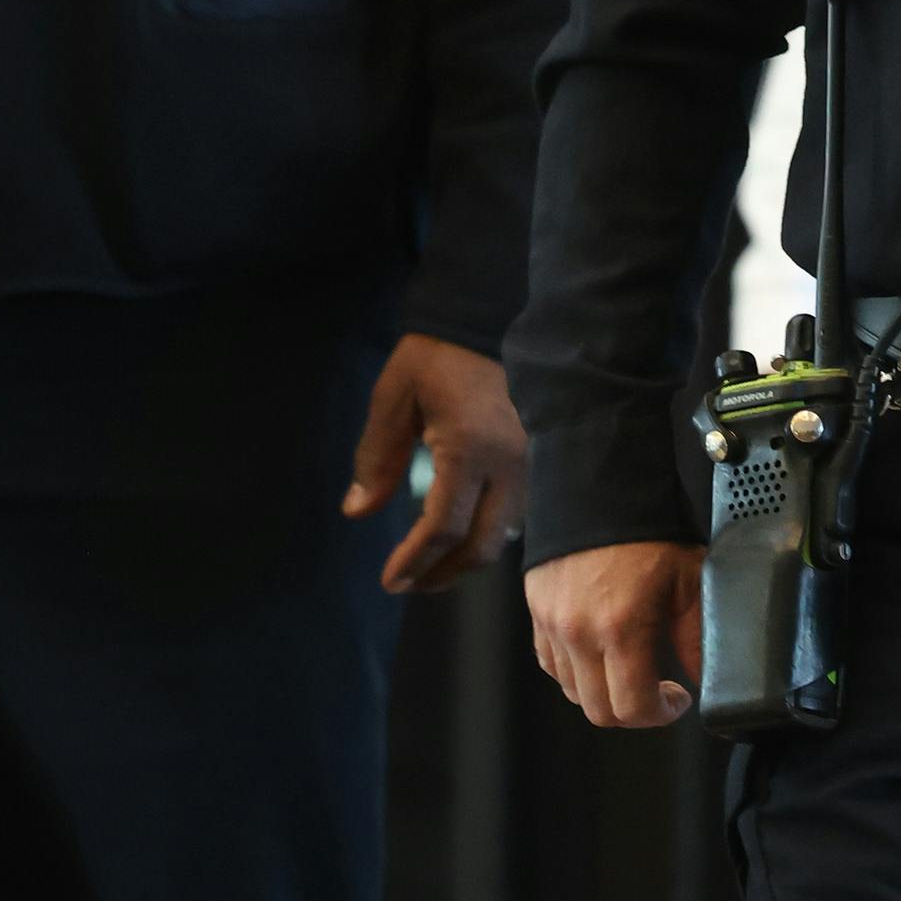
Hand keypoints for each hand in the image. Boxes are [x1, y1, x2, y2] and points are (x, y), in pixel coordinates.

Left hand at [344, 335, 528, 593]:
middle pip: (481, 546)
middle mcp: (510, 465)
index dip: (414, 563)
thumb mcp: (394, 396)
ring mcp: (533, 465)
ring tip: (433, 565)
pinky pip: (519, 515)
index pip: (443, 528)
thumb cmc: (438, 355)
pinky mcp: (541, 460)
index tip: (390, 581)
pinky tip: (466, 533)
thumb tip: (358, 513)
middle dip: (443, 574)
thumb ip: (376, 456)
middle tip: (410, 583)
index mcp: (470, 449)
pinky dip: (489, 535)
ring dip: (467, 559)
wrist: (492, 316)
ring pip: (505, 536)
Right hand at [527, 540, 702, 727]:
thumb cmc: (648, 525)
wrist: (599, 482)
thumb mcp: (689, 577)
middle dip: (633, 710)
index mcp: (619, 627)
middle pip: (598, 710)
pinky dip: (575, 669)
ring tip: (630, 666)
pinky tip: (599, 651)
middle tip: (657, 691)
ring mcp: (551, 623)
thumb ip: (697, 634)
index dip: (659, 715)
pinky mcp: (537, 610)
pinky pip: (551, 661)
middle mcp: (578, 631)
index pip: (631, 707)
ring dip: (602, 690)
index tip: (676, 700)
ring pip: (572, 689)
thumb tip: (705, 674)